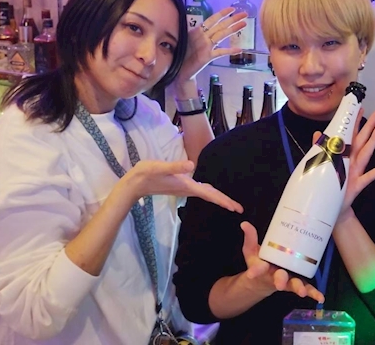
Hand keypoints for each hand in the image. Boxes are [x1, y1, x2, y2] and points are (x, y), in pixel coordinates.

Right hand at [121, 160, 242, 212]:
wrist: (134, 184)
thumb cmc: (146, 174)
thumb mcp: (160, 167)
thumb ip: (175, 166)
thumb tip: (192, 166)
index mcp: (187, 185)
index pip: (209, 194)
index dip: (223, 200)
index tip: (235, 208)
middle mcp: (187, 189)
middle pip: (210, 196)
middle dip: (225, 202)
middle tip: (239, 209)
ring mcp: (184, 189)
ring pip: (206, 195)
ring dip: (218, 198)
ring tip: (230, 203)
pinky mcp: (180, 187)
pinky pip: (200, 192)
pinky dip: (209, 194)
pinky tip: (210, 192)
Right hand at [174, 7, 248, 83]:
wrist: (180, 70)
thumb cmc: (184, 55)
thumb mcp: (191, 42)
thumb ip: (199, 35)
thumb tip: (208, 30)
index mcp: (197, 31)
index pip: (212, 19)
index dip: (222, 13)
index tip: (232, 8)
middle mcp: (202, 36)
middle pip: (220, 25)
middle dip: (233, 19)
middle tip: (245, 14)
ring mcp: (205, 46)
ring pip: (221, 35)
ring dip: (233, 29)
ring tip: (244, 24)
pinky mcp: (207, 56)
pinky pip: (220, 52)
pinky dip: (230, 51)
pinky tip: (239, 49)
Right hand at [239, 221, 325, 302]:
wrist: (265, 280)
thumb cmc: (260, 263)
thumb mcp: (251, 251)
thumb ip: (250, 238)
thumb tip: (245, 223)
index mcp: (264, 268)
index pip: (258, 268)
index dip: (255, 271)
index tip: (251, 274)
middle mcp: (276, 275)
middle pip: (279, 278)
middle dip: (280, 280)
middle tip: (279, 284)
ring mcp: (288, 279)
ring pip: (293, 284)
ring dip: (298, 288)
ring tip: (302, 292)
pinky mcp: (298, 281)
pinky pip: (306, 287)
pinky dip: (313, 293)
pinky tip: (320, 298)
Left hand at [312, 109, 374, 216]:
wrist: (335, 207)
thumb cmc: (332, 186)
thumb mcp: (324, 166)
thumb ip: (321, 149)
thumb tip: (317, 133)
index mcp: (344, 156)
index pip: (350, 135)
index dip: (354, 122)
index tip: (359, 109)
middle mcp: (352, 161)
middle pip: (361, 140)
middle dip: (369, 126)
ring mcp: (357, 172)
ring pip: (366, 153)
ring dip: (373, 141)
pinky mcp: (358, 185)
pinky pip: (369, 176)